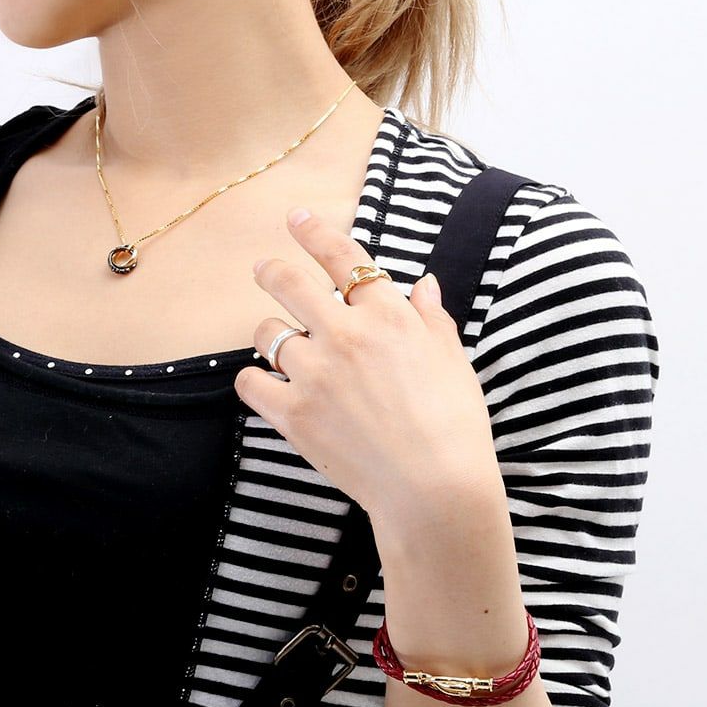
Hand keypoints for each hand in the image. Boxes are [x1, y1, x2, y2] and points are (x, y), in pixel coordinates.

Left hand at [234, 206, 504, 533]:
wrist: (434, 488)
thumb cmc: (455, 426)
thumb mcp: (453, 361)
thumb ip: (431, 318)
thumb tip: (423, 284)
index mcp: (388, 317)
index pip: (344, 257)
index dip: (314, 231)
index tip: (295, 218)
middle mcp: (346, 335)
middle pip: (289, 282)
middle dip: (271, 270)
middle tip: (265, 269)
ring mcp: (315, 374)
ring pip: (266, 332)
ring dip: (269, 333)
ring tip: (277, 344)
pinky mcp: (293, 415)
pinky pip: (250, 384)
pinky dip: (254, 381)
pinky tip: (265, 385)